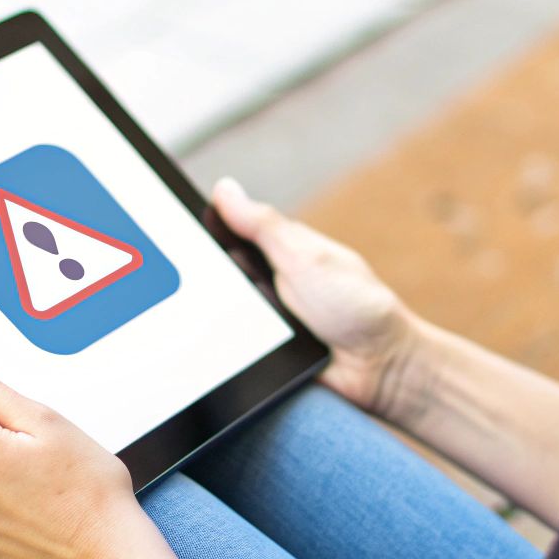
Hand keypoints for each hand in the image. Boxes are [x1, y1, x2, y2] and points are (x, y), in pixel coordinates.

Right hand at [211, 176, 428, 423]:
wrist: (381, 369)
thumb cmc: (358, 306)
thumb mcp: (307, 257)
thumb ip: (264, 226)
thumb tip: (224, 190)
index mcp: (281, 248)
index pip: (228, 233)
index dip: (202, 236)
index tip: (177, 238)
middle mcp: (270, 281)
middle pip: (218, 275)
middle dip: (210, 282)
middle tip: (215, 288)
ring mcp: (266, 317)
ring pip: (220, 313)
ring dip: (221, 317)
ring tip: (239, 322)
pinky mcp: (263, 352)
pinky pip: (233, 348)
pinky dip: (230, 348)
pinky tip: (232, 349)